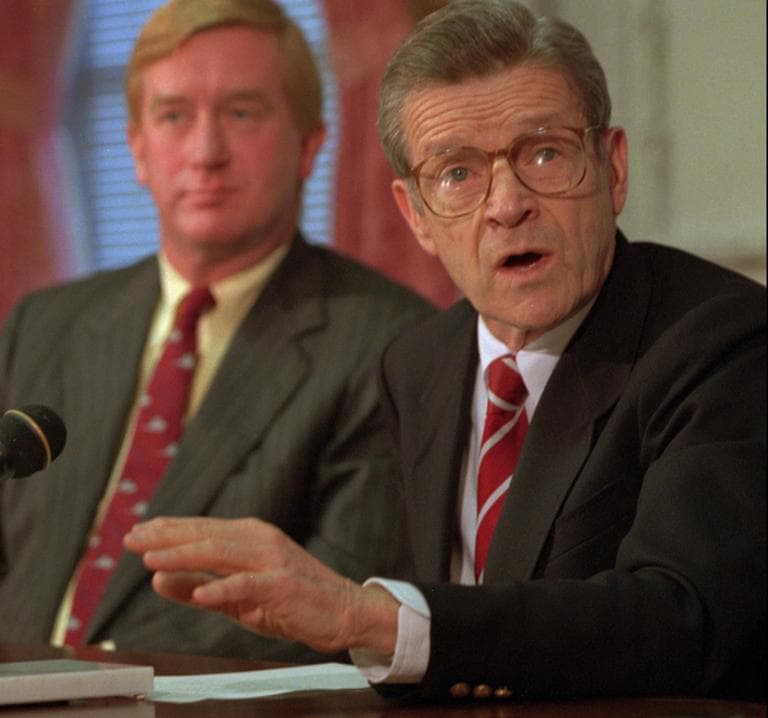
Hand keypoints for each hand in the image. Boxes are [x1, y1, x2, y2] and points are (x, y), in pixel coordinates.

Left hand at [124, 516, 397, 655]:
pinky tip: (199, 594)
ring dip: (185, 556)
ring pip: (221, 553)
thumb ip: (198, 587)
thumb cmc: (291, 601)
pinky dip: (223, 588)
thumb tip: (157, 578)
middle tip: (132, 538)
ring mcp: (272, 560)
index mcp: (250, 537)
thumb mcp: (237, 596)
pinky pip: (247, 585)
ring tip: (152, 558)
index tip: (137, 532)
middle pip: (206, 536)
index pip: (202, 530)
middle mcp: (260, 541)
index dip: (168, 531)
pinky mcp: (282, 584)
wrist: (344, 610)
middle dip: (166, 537)